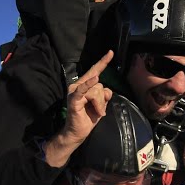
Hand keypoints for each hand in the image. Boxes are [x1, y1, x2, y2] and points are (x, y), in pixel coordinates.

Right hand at [41, 51, 114, 166]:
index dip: (103, 62)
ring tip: (97, 113)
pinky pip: (83, 90)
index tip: (111, 52)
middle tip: (100, 111)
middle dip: (103, 99)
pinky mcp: (73, 99)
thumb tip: (107, 91)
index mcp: (84, 85)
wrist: (78, 133)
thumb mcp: (100, 104)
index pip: (95, 71)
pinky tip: (94, 79)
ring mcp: (74, 92)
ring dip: (100, 104)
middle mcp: (78, 85)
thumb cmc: (88, 118)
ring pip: (96, 90)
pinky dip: (88, 85)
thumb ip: (104, 95)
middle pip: (99, 84)